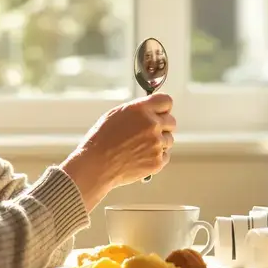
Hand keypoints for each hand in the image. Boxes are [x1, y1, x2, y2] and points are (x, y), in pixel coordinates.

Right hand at [60, 93, 176, 209]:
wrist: (96, 165)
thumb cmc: (101, 140)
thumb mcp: (115, 115)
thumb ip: (137, 110)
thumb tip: (150, 110)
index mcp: (141, 110)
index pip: (166, 101)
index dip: (163, 107)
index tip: (160, 112)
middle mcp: (152, 125)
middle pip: (171, 121)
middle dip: (162, 126)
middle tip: (148, 133)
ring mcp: (156, 144)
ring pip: (169, 140)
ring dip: (159, 143)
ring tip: (139, 148)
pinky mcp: (157, 161)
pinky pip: (165, 156)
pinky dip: (156, 157)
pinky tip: (140, 158)